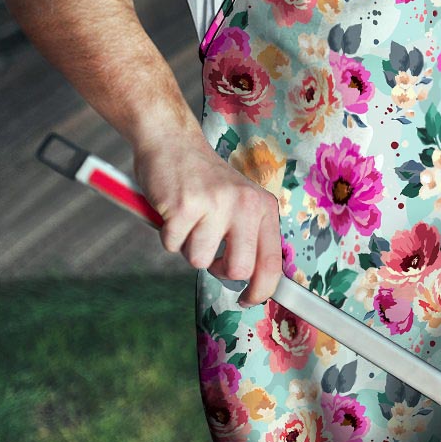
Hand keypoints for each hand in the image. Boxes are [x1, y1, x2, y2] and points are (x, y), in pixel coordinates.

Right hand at [133, 134, 281, 307]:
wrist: (172, 142)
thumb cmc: (205, 180)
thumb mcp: (240, 202)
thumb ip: (249, 236)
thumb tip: (254, 283)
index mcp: (263, 207)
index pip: (272, 262)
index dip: (262, 290)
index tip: (248, 300)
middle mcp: (245, 205)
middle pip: (239, 270)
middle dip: (219, 270)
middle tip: (209, 251)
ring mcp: (215, 204)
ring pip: (199, 261)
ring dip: (188, 247)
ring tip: (189, 220)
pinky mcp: (184, 206)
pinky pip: (172, 245)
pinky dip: (168, 235)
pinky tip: (173, 211)